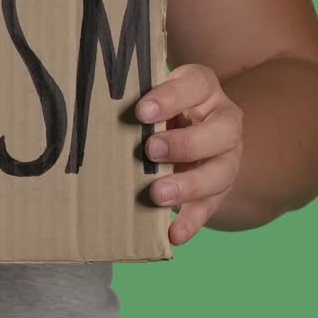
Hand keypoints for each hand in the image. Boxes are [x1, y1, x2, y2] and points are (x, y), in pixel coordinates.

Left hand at [136, 64, 243, 245]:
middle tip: (150, 150)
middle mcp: (223, 121)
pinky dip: (191, 221)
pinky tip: (173, 233)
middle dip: (186, 143)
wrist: (186, 136)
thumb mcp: (150, 99)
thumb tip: (91, 113)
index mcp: (203, 89)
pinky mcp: (219, 190)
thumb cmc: (156, 111)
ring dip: (189, 185)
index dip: (171, 97)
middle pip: (222, 130)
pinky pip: (210, 207)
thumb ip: (136, 104)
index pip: (196, 84)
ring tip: (157, 195)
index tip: (141, 111)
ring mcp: (226, 157)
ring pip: (221, 172)